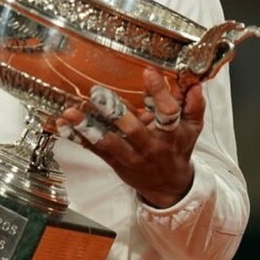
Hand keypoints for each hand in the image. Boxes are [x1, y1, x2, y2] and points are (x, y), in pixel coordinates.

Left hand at [56, 69, 201, 207]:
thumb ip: (194, 106)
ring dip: (88, 126)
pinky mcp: (114, 161)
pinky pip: (94, 149)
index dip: (159, 93)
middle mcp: (150, 146)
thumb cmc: (177, 150)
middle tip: (98, 94)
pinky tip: (63, 124)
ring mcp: (130, 156)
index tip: (149, 72)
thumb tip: (196, 84)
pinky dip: (77, 136)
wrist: (168, 187)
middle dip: (116, 113)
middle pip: (133, 130)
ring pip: (108, 142)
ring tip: (72, 112)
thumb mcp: (192, 129)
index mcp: (171, 135)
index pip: (168, 113)